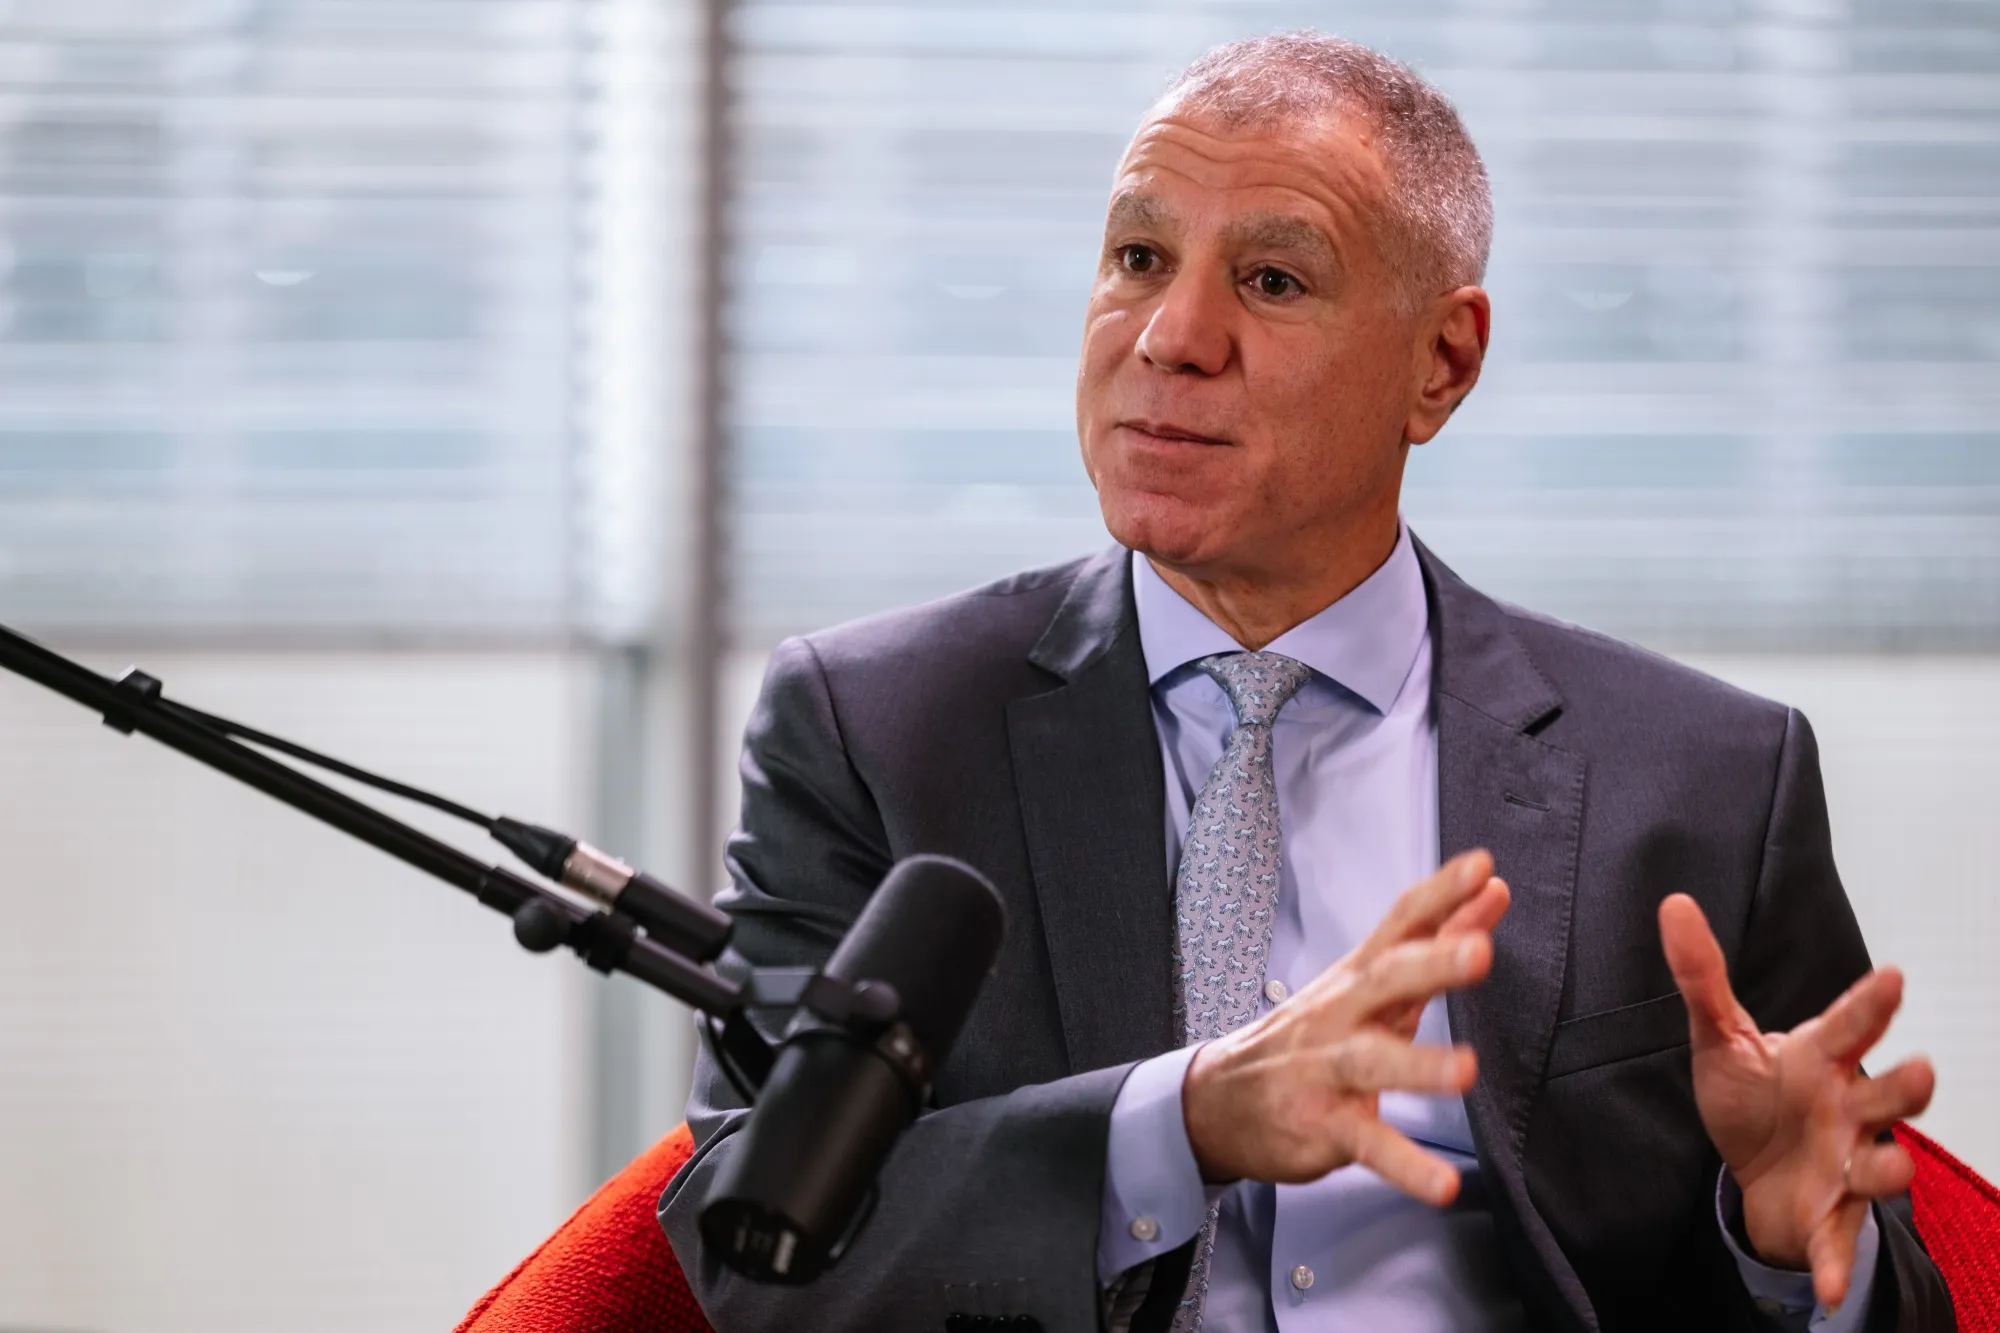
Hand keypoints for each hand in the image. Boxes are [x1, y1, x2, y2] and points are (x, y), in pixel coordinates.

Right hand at [1181, 850, 1510, 1205]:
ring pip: (1371, 1061)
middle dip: (1430, 963)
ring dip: (1418, 1065)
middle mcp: (1341, 1015)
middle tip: (1477, 951)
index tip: (1481, 869)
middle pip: (1384, 980)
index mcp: (1357, 977)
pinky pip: (1367, 1144)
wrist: (1220, 1099)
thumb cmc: (1313, 1035)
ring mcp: (1327, 1070)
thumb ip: (1437, 939)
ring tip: (1464, 1071)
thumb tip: (1492, 891)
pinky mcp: (1323, 1126)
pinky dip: (1404, 1164)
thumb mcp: (1370, 984)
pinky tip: (1440, 1182)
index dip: (1439, 895)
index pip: (1399, 925)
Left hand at [1659, 894, 1935, 1308]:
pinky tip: (1829, 1288)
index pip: (1852, 1024)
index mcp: (1824, 1059)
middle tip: (1922, 1070)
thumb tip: (1673, 904)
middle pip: (1889, 1095)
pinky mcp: (1831, 1216)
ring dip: (1888, 1169)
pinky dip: (1836, 1265)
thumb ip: (1701, 975)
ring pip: (1881, 1165)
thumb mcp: (1719, 1036)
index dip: (1872, 1002)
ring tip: (1890, 1167)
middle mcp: (1849, 1109)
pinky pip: (1838, 1242)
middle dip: (1907, 1086)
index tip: (1892, 975)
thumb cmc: (1754, 1094)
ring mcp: (1847, 1164)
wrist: (1756, 1168)